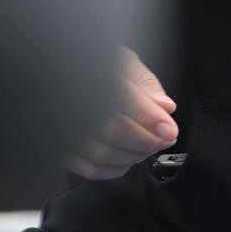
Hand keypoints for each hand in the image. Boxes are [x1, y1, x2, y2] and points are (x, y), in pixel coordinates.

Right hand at [62, 46, 178, 178]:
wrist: (63, 73)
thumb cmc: (95, 67)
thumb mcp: (123, 62)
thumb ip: (145, 84)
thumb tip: (165, 107)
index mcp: (92, 75)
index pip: (123, 97)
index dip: (149, 117)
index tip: (169, 129)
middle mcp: (73, 102)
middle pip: (112, 131)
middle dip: (146, 140)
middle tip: (166, 139)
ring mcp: (65, 127)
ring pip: (100, 154)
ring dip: (133, 156)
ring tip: (150, 147)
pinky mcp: (61, 147)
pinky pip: (88, 168)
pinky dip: (113, 169)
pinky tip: (127, 159)